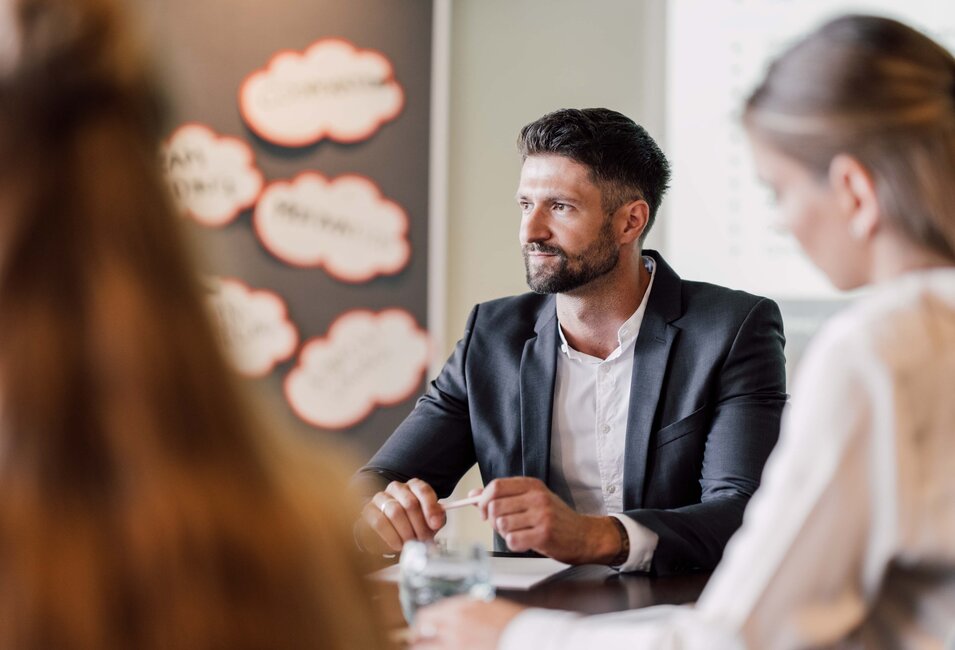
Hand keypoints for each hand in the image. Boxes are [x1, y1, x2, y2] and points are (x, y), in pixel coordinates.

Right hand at [357, 479, 446, 553]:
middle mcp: (397, 488)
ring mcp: (381, 497)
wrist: (388, 536)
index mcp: (413, 486)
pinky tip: (398, 544)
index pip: (423, 491)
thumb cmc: (410, 526)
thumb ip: (436, 519)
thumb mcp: (428, 522)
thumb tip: (438, 520)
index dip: (431, 508)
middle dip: (419, 525)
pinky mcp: (369, 510)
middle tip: (423, 540)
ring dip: (406, 532)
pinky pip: (380, 521)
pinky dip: (392, 536)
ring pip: (395, 512)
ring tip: (411, 543)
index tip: (435, 525)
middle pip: (410, 503)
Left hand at [411, 596, 525, 649]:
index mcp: (459, 610)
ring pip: (425, 649)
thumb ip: (464, 610)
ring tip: (426, 648)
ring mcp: (456, 646)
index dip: (420, 625)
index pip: (426, 616)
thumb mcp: (485, 605)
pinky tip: (451, 649)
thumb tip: (450, 616)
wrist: (529, 637)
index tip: (419, 629)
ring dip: (425, 647)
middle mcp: (453, 628)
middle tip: (418, 643)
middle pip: (419, 636)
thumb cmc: (513, 622)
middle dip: (417, 641)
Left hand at [474, 477, 621, 564]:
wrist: (585, 536)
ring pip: (502, 525)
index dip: (483, 500)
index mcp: (532, 485)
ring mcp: (542, 515)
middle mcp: (537, 497)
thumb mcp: (531, 500)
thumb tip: (473, 494)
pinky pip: (512, 541)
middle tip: (505, 526)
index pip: (496, 486)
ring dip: (505, 534)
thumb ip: (503, 496)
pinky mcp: (544, 535)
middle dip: (493, 521)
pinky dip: (514, 545)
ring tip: (519, 533)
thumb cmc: (556, 519)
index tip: (484, 511)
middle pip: (495, 506)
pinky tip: (525, 542)